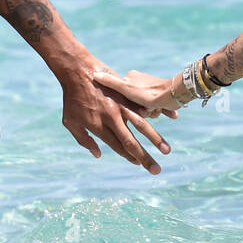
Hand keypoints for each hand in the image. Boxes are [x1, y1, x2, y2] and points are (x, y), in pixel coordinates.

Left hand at [58, 57, 175, 173]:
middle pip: (131, 142)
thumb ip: (84, 140)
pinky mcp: (126, 94)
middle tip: (157, 171)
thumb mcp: (70, 122)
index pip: (117, 146)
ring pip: (142, 125)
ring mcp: (121, 106)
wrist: (77, 71)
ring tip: (167, 151)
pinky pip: (143, 107)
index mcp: (99, 127)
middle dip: (145, 158)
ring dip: (156, 139)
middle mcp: (112, 119)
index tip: (138, 164)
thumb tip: (99, 155)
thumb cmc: (71, 99)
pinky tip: (173, 117)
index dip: (129, 157)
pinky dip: (159, 112)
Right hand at [91, 68, 184, 113]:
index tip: (135, 104)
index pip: (121, 95)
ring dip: (150, 111)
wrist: (173, 93)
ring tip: (155, 108)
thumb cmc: (148, 92)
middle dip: (141, 109)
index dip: (128, 104)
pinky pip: (154, 106)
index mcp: (130, 77)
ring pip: (144, 106)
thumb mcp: (125, 88)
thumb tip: (94, 74)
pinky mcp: (159, 93)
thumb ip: (110, 82)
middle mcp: (139, 81)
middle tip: (147, 108)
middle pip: (133, 102)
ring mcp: (149, 87)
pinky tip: (163, 110)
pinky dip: (158, 110)